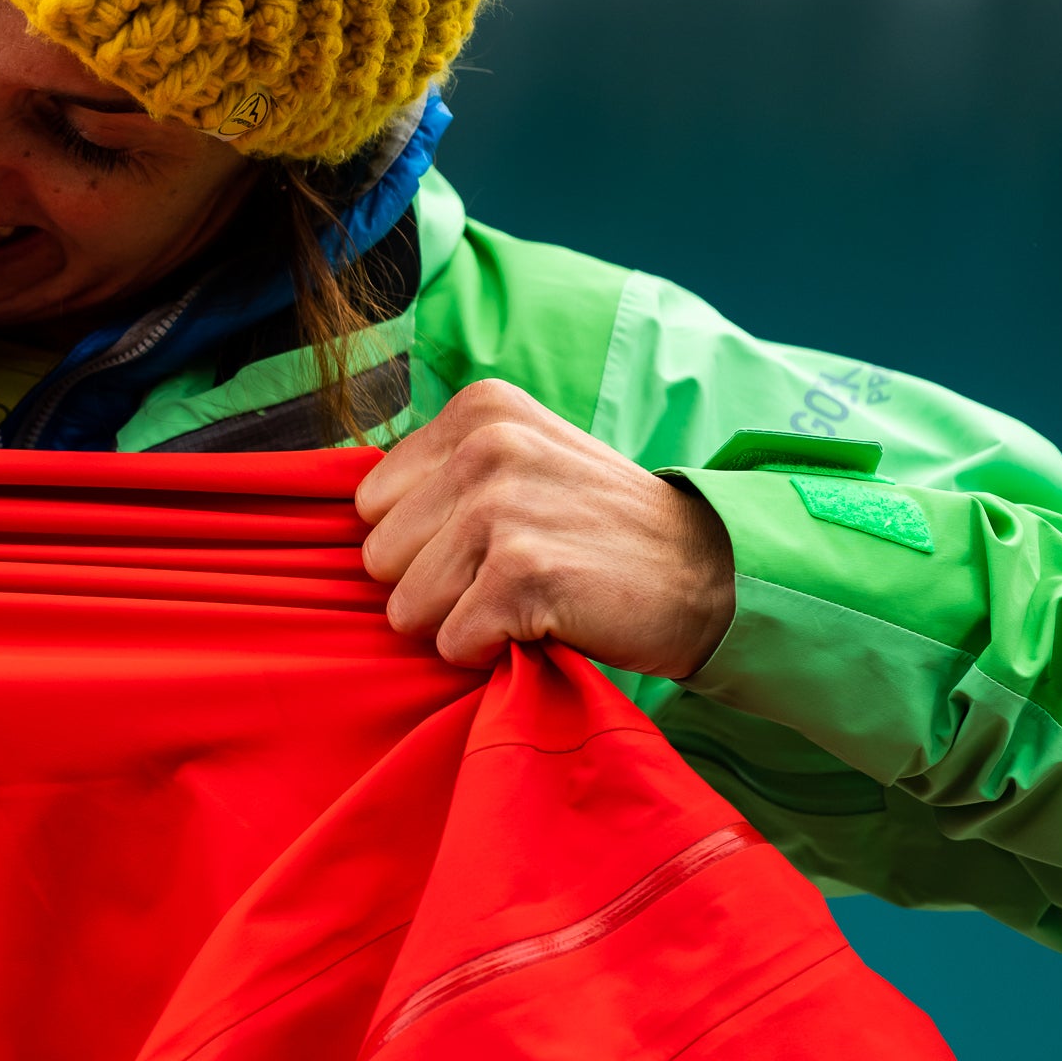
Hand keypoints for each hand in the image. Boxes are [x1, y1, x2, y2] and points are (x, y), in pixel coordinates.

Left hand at [356, 380, 734, 676]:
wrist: (711, 574)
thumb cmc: (599, 530)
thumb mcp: (522, 462)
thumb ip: (440, 475)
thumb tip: (350, 517)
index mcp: (479, 410)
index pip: (371, 502)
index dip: (421, 541)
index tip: (488, 542)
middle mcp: (486, 445)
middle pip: (379, 556)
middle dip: (433, 584)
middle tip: (509, 576)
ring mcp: (502, 506)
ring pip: (406, 607)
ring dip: (462, 621)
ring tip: (527, 598)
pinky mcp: (523, 572)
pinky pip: (452, 642)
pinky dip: (491, 652)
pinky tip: (543, 623)